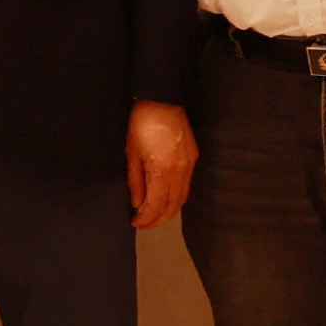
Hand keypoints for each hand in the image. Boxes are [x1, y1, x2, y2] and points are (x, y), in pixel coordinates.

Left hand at [123, 100, 196, 230]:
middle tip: (145, 225)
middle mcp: (180, 171)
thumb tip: (138, 203)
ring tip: (154, 216)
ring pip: (182, 198)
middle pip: (172, 206)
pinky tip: (166, 199)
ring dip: (169, 211)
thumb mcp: (132, 153)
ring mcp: (189, 165)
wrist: (162, 100)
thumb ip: (135, 181)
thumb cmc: (142, 123)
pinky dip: (176, 198)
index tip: (137, 223)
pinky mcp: (193, 158)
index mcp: (162, 170)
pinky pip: (186, 186)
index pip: (156, 205)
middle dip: (158, 220)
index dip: (147, 219)